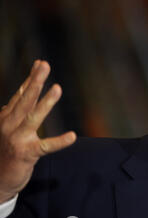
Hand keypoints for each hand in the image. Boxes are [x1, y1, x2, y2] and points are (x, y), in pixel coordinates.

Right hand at [0, 60, 75, 202]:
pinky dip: (59, 142)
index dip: (30, 79)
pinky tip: (72, 136)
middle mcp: (8, 125)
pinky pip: (46, 146)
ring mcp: (17, 139)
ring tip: (57, 88)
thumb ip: (13, 112)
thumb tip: (17, 96)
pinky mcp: (27, 154)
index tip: (40, 64)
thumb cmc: (3, 151)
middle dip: (35, 82)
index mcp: (5, 118)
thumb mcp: (5, 128)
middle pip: (24, 100)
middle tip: (45, 66)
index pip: (20, 95)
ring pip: (33, 117)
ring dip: (46, 102)